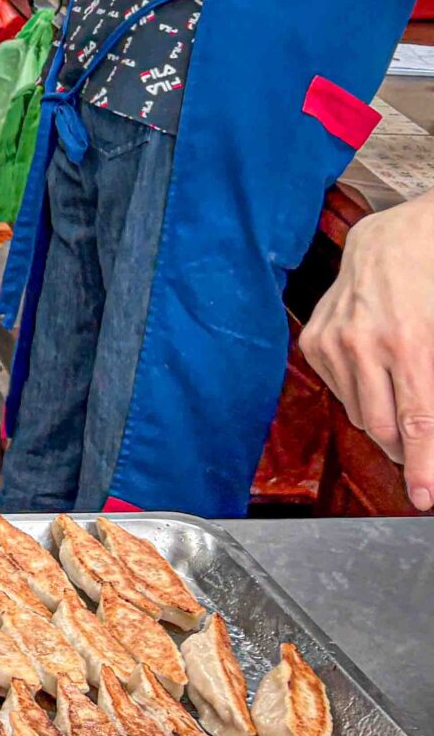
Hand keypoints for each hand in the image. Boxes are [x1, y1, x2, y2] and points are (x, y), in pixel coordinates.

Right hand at [301, 192, 433, 510]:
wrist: (397, 238)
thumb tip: (430, 429)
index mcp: (411, 343)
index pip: (418, 424)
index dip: (423, 467)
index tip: (424, 497)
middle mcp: (366, 345)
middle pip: (383, 429)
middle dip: (407, 449)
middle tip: (421, 451)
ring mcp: (334, 343)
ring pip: (358, 414)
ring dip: (383, 421)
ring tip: (401, 401)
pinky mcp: (314, 341)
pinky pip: (338, 392)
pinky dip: (360, 395)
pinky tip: (375, 374)